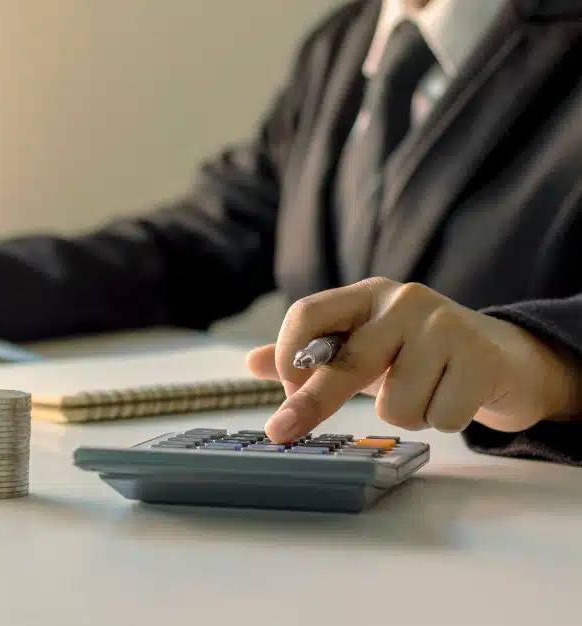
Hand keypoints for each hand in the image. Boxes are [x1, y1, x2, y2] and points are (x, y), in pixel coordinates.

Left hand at [247, 278, 581, 441]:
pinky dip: (442, 420)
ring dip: (407, 415)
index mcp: (366, 296)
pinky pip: (438, 416)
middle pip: (345, 361)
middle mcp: (403, 301)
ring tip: (426, 393)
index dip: (288, 354)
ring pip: (395, 404)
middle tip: (281, 432)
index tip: (285, 392)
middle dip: (311, 403)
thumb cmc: (418, 356)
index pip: (308, 313)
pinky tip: (455, 398)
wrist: (504, 358)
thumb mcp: (362, 349)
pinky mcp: (482, 356)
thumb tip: (251, 362)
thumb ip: (310, 356)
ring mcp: (446, 325)